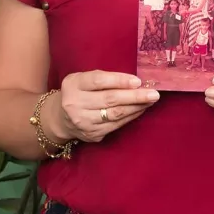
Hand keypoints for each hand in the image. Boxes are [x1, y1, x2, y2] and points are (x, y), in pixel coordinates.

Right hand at [45, 71, 159, 143]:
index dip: (119, 81)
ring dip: (136, 107)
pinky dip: (131, 116)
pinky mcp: (92, 134)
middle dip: (135, 96)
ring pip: (115, 114)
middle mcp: (75, 104)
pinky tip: (140, 110)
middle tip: (154, 93)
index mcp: (73, 85)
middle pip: (110, 99)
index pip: (98, 81)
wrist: (60, 118)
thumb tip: (134, 81)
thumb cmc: (78, 92)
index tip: (138, 81)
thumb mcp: (83, 79)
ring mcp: (84, 122)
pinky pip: (116, 125)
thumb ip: (103, 78)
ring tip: (150, 100)